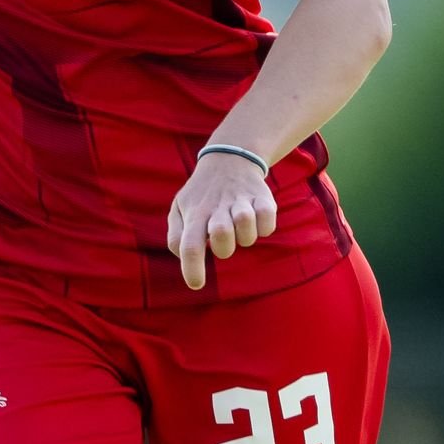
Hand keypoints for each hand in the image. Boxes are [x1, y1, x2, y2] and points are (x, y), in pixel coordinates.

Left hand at [165, 147, 279, 290]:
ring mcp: (241, 201)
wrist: (229, 158)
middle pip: (221, 234)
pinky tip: (256, 220)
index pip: (190, 245)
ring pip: (246, 228)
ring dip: (244, 236)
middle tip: (222, 241)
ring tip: (239, 227)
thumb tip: (182, 256)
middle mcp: (217, 206)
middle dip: (223, 247)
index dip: (192, 269)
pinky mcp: (263, 198)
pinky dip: (264, 228)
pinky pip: (268, 223)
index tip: (197, 284)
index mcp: (195, 213)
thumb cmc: (201, 193)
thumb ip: (176, 235)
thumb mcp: (180, 208)